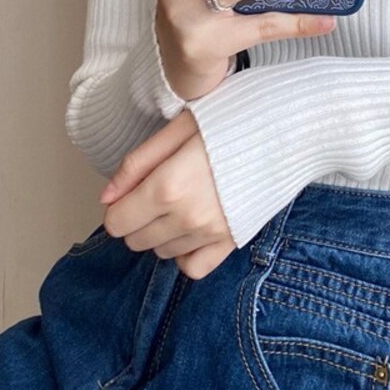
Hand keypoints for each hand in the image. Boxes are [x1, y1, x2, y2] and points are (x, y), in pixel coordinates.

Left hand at [99, 109, 234, 279]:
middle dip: (137, 218)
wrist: (283, 130)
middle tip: (157, 191)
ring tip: (181, 202)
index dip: (118, 205)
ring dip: (161, 232)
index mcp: (167, 186)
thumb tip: (106, 197)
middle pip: (135, 240)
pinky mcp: (231, 241)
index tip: (132, 190)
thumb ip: (136, 164)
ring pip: (161, 252)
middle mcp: (187, 217)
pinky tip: (191, 230)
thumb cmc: (229, 121)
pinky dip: (185, 253)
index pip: (116, 222)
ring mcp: (211, 233)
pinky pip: (193, 268)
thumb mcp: (177, 128)